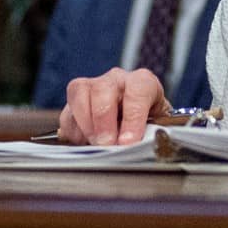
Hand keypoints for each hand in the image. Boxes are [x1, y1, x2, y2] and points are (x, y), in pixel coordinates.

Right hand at [60, 66, 178, 144]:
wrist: (139, 122)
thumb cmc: (151, 124)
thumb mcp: (159, 128)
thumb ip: (149, 135)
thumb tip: (135, 149)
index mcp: (143, 82)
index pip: (137, 92)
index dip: (132, 119)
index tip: (128, 142)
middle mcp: (117, 79)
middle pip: (103, 90)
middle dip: (104, 123)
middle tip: (107, 146)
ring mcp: (93, 86)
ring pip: (79, 93)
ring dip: (86, 124)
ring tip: (96, 144)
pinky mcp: (76, 100)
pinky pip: (67, 112)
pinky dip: (73, 130)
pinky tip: (85, 142)